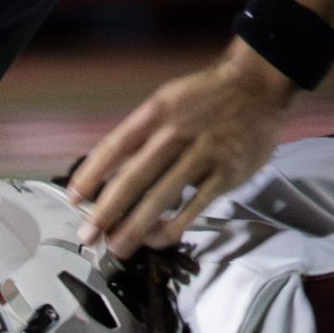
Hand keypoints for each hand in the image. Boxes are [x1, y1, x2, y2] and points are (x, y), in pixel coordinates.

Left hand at [67, 50, 294, 255]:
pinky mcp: (225, 174)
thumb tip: (113, 168)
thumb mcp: (168, 100)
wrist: (258, 86)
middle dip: (107, 211)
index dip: (91, 174)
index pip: (115, 146)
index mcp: (156, 112)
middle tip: (89, 234)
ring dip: (136, 227)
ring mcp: (202, 154)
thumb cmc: (208, 96)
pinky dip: (174, 227)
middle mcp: (176, 132)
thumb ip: (144, 133)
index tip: (74, 198)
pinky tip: (158, 240)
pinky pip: (195, 207)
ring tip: (118, 246)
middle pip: (134, 178)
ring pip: (162, 198)